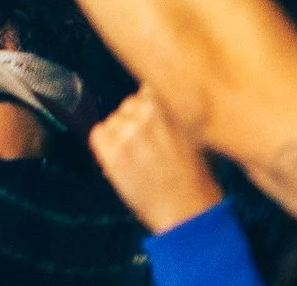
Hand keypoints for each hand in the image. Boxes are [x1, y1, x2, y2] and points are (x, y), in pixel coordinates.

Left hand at [89, 86, 225, 233]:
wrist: (186, 207)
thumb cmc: (197, 173)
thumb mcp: (196, 130)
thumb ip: (175, 111)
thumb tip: (159, 99)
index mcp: (172, 101)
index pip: (148, 89)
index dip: (149, 107)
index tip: (154, 122)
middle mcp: (148, 111)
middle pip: (129, 103)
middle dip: (135, 120)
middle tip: (147, 144)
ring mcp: (128, 131)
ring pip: (114, 119)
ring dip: (120, 133)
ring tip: (137, 156)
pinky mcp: (112, 152)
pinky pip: (98, 134)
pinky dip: (104, 145)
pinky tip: (120, 160)